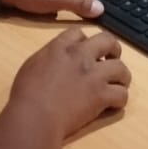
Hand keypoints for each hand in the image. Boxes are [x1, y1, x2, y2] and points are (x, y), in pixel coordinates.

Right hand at [8, 29, 130, 141]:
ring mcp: (94, 75)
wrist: (35, 115)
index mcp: (61, 47)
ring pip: (121, 68)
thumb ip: (48, 57)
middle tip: (112, 59)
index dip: (85, 41)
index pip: (80, 33)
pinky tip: (113, 104)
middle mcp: (81, 56)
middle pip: (107, 40)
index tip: (85, 51)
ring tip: (118, 84)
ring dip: (121, 76)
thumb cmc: (26, 94)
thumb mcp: (32, 65)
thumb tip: (55, 59)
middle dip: (113, 48)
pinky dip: (119, 100)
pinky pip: (121, 94)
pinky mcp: (101, 95)